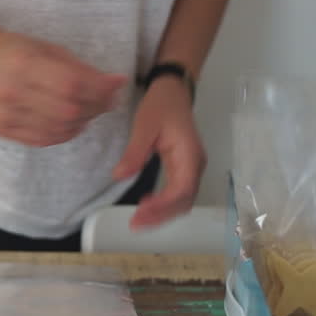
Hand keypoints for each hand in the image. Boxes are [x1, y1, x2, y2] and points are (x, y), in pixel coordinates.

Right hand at [0, 33, 127, 147]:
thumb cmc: (17, 52)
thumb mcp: (48, 49)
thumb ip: (81, 69)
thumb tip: (116, 84)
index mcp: (23, 64)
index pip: (72, 84)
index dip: (100, 89)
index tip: (116, 86)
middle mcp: (11, 91)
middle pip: (68, 111)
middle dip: (96, 107)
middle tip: (106, 100)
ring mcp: (4, 114)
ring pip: (59, 130)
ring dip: (83, 122)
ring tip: (88, 110)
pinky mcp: (1, 130)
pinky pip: (44, 140)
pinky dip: (65, 133)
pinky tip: (71, 122)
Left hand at [112, 79, 206, 229]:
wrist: (173, 92)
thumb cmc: (161, 106)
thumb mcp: (144, 126)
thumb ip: (134, 152)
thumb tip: (120, 176)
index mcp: (189, 154)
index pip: (181, 189)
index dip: (163, 206)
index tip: (140, 213)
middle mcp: (195, 164)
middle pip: (184, 200)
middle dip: (162, 216)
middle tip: (135, 223)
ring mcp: (192, 167)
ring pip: (183, 200)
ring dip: (163, 213)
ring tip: (139, 219)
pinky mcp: (185, 168)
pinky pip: (178, 192)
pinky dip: (165, 204)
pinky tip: (147, 205)